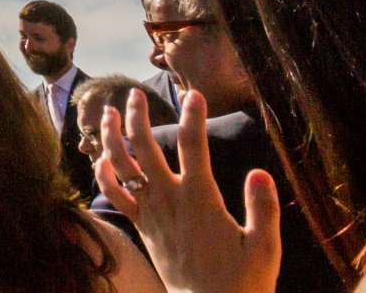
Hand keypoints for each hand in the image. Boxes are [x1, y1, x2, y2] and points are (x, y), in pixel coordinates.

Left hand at [96, 90, 281, 292]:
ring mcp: (150, 213)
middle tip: (134, 92)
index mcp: (200, 199)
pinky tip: (101, 158)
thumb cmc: (241, 283)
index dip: (194, 117)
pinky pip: (114, 195)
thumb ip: (264, 209)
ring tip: (106, 112)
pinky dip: (104, 173)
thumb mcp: (264, 248)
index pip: (194, 146)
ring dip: (110, 136)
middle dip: (136, 115)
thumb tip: (260, 172)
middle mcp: (169, 200)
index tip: (194, 94)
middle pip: (144, 146)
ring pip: (120, 165)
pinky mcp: (141, 227)